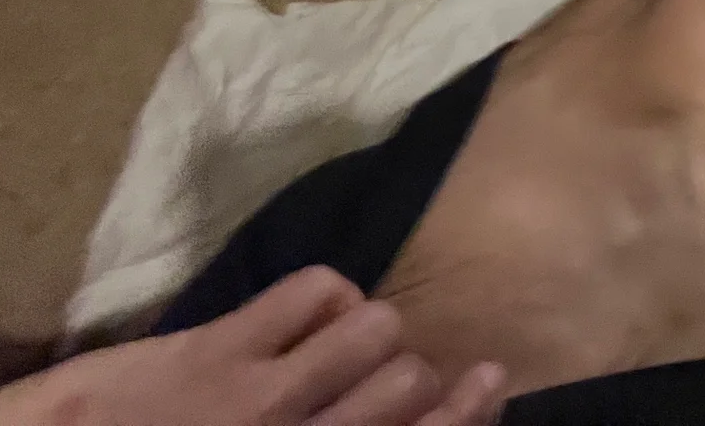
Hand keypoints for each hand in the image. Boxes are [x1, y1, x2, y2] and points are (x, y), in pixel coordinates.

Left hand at [0, 267, 505, 425]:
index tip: (490, 380)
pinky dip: (327, 291)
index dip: (465, 413)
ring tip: (356, 334)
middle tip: (403, 371)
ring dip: (372, 331)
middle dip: (412, 377)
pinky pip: (311, 291)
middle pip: (405, 389)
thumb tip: (366, 408)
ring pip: (370, 334)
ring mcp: (259, 397)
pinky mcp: (214, 350)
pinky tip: (313, 306)